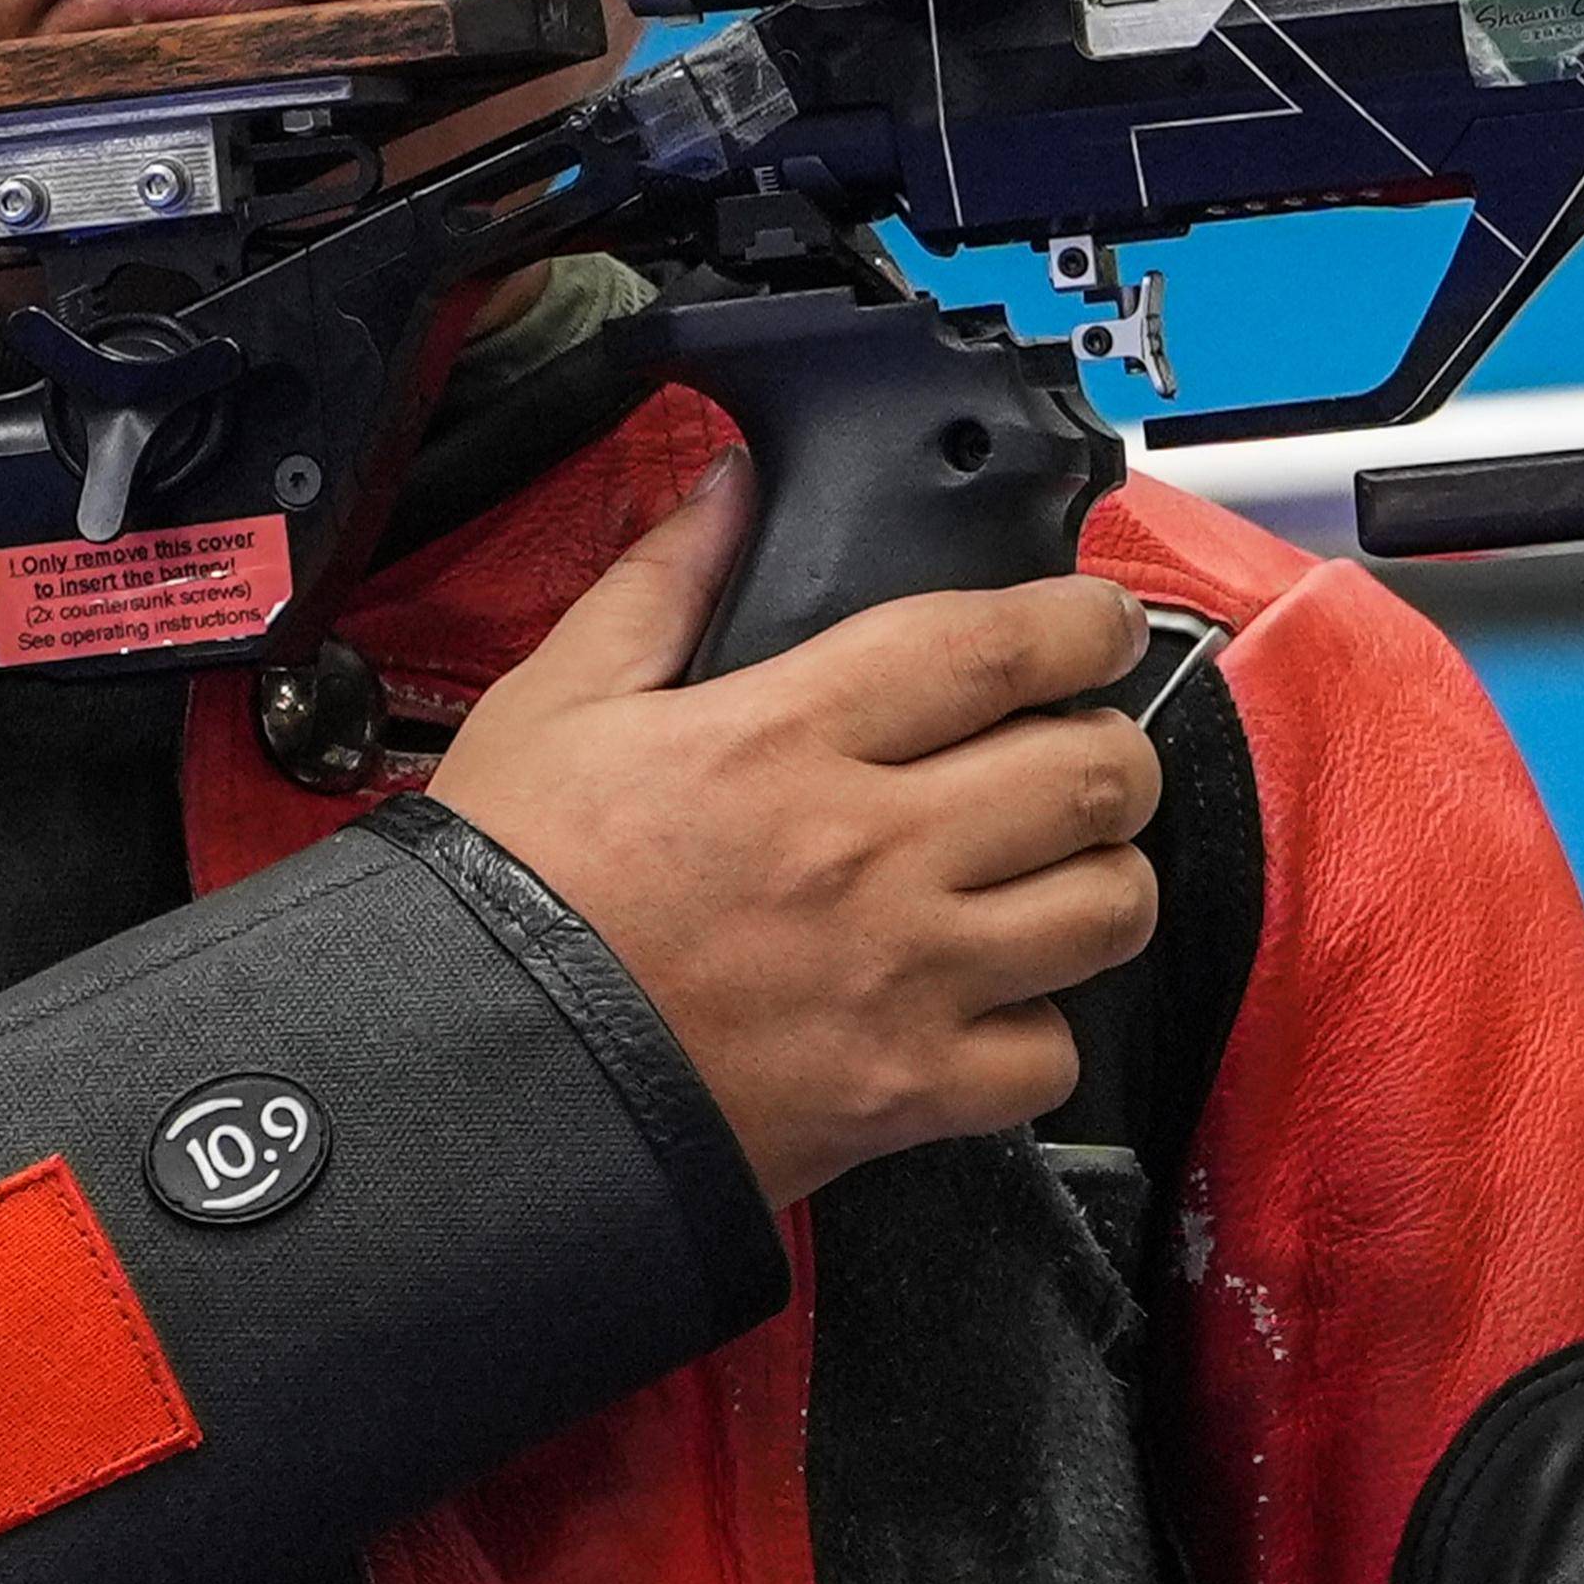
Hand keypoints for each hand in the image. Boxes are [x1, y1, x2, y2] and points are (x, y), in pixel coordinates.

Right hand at [426, 455, 1162, 1205]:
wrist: (469, 1078)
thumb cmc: (504, 896)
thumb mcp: (560, 701)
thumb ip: (664, 583)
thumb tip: (733, 490)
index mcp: (791, 734)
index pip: (1000, 643)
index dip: (1086, 620)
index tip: (1098, 622)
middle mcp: (870, 849)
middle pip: (1090, 770)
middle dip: (1114, 746)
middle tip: (1082, 745)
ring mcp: (902, 976)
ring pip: (1106, 907)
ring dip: (1103, 877)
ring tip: (1058, 869)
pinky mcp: (904, 1093)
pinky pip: (1050, 1054)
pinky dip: (1041, 1029)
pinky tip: (992, 1000)